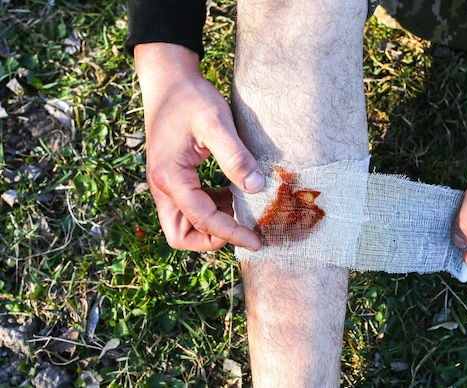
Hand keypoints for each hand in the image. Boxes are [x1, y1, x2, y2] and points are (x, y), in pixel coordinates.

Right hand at [134, 43, 262, 251]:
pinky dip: (209, 210)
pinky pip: (188, 207)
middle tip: (242, 229)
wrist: (168, 78)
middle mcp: (161, 186)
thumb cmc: (190, 97)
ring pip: (182, 224)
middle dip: (211, 239)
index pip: (202, 220)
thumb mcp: (216, 122)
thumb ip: (235, 156)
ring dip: (210, 225)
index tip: (258, 241)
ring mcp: (164, 183)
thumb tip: (256, 188)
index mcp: (169, 177)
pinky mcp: (171, 177)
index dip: (232, 233)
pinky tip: (231, 194)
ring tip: (241, 211)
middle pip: (179, 235)